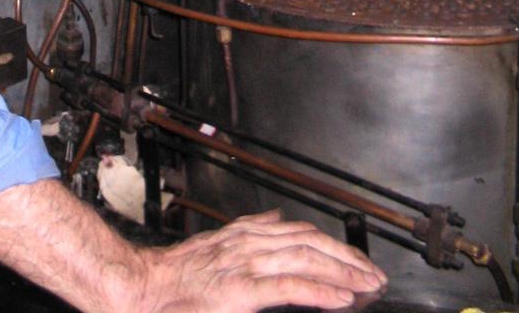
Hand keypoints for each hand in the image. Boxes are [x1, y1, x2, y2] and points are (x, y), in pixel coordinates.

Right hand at [142, 209, 386, 312]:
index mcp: (245, 234)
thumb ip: (247, 231)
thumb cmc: (175, 276)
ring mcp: (245, 265)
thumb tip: (274, 218)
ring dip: (343, 273)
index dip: (334, 245)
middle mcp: (249, 243)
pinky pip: (289, 286)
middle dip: (348, 258)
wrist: (143, 288)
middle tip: (375, 275)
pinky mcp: (241, 290)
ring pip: (306, 260)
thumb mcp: (214, 242)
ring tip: (368, 286)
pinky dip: (319, 291)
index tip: (358, 260)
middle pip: (311, 242)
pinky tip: (341, 299)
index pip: (301, 232)